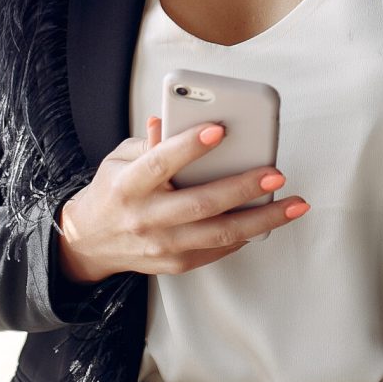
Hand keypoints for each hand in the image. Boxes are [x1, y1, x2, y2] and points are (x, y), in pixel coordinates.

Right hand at [57, 117, 308, 283]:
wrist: (88, 243)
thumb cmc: (113, 191)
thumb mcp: (119, 159)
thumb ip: (149, 141)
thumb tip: (167, 118)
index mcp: (129, 184)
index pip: (161, 162)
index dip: (190, 146)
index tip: (219, 129)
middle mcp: (146, 217)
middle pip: (201, 204)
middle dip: (243, 188)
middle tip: (275, 173)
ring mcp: (162, 245)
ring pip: (219, 234)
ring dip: (262, 219)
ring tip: (294, 205)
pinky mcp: (175, 263)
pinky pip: (217, 250)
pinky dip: (245, 234)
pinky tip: (268, 220)